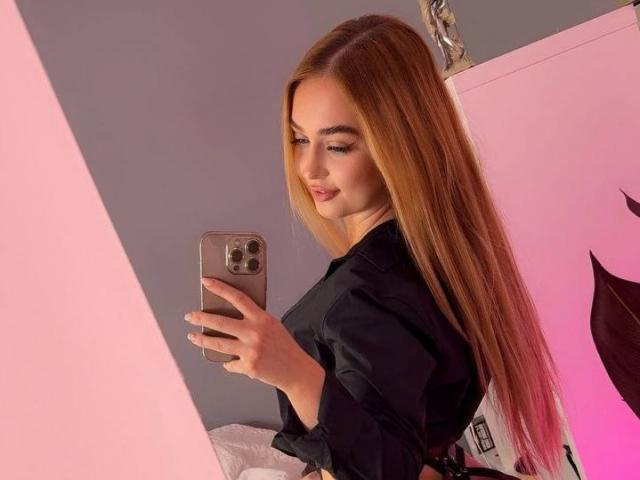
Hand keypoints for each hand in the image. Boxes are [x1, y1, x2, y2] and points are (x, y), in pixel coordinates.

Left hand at [185, 276, 312, 390]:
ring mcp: (250, 350)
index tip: (207, 282)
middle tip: (190, 316)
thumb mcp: (273, 325)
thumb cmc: (284, 346)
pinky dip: (227, 363)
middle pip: (220, 322)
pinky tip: (227, 361)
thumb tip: (230, 316)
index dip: (220, 288)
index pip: (237, 298)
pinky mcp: (248, 366)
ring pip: (218, 343)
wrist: (296, 370)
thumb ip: (254, 319)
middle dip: (201, 318)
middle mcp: (255, 333)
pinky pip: (229, 363)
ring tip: (193, 337)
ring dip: (202, 340)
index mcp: (262, 318)